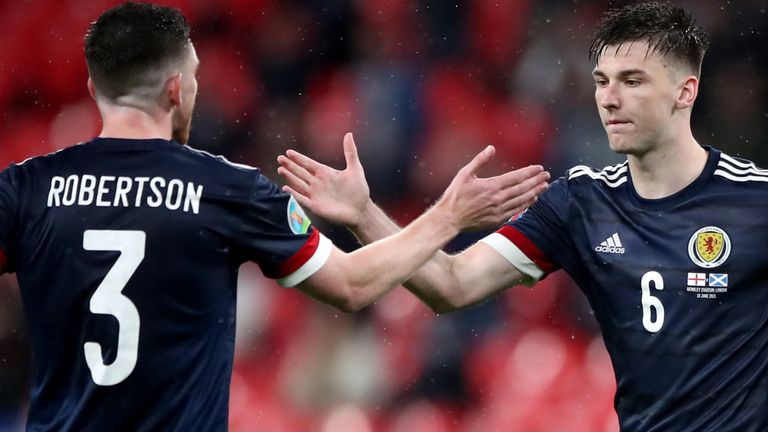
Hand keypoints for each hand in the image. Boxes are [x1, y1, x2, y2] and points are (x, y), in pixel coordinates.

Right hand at [277, 133, 370, 228]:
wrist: (361, 210)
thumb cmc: (359, 191)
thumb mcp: (355, 169)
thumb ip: (350, 152)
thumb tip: (349, 134)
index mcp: (325, 173)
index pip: (308, 164)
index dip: (299, 158)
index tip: (288, 152)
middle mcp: (318, 183)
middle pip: (300, 172)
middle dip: (290, 165)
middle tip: (280, 158)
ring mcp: (315, 195)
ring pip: (299, 184)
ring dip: (289, 177)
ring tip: (280, 169)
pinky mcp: (315, 206)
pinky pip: (302, 199)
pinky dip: (294, 194)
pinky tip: (286, 188)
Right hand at [435, 145, 549, 230]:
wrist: (450, 218)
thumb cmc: (455, 195)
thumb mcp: (464, 174)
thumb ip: (479, 160)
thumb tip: (491, 148)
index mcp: (491, 185)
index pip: (516, 177)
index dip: (529, 172)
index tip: (539, 168)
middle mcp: (498, 198)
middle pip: (522, 188)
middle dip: (536, 181)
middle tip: (546, 175)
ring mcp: (499, 210)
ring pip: (522, 200)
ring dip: (535, 192)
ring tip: (544, 186)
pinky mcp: (497, 219)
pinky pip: (516, 211)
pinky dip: (526, 204)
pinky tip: (533, 200)